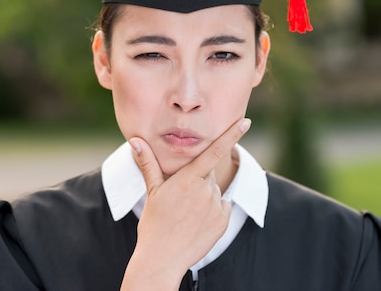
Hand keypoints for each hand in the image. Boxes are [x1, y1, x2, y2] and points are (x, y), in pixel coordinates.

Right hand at [120, 118, 251, 289]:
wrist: (162, 259)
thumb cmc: (154, 223)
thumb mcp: (152, 191)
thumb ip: (148, 163)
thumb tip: (135, 140)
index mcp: (187, 179)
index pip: (214, 151)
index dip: (231, 135)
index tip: (246, 122)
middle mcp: (205, 190)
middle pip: (208, 173)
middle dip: (198, 179)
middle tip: (180, 198)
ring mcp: (216, 206)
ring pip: (214, 190)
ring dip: (204, 196)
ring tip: (186, 214)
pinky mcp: (223, 221)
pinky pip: (222, 206)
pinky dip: (213, 211)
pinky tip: (197, 223)